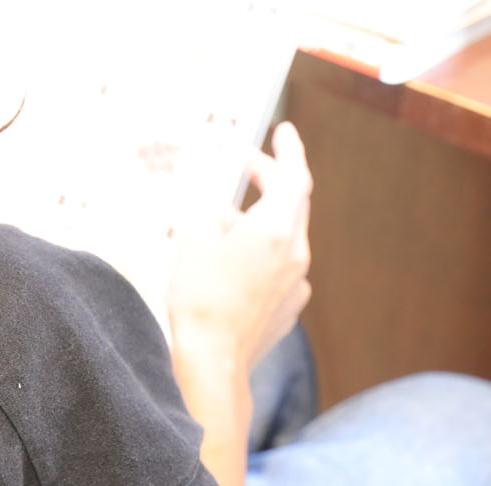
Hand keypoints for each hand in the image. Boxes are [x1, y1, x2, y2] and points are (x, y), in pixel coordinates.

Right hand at [166, 122, 312, 485]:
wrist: (213, 360)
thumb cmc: (201, 295)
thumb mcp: (195, 234)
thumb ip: (212, 207)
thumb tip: (224, 205)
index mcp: (277, 230)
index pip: (294, 177)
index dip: (289, 150)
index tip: (283, 131)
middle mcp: (296, 255)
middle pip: (292, 204)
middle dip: (271, 179)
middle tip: (247, 164)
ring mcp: (295, 284)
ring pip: (283, 235)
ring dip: (259, 216)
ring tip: (221, 217)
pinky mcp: (286, 307)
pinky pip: (278, 265)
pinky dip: (259, 249)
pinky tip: (229, 260)